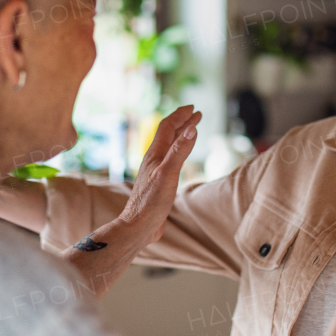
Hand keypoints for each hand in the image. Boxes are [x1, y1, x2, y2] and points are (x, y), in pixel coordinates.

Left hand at [117, 105, 202, 243]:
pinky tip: (181, 159)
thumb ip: (180, 151)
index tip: (193, 108)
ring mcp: (155, 171)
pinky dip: (179, 153)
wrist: (138, 226)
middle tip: (196, 114)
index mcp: (155, 154)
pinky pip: (170, 161)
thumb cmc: (151, 202)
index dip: (180, 116)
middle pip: (168, 135)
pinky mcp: (158, 184)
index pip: (168, 127)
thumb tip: (192, 128)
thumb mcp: (169, 174)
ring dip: (181, 136)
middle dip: (183, 123)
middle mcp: (154, 160)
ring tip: (191, 130)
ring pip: (169, 147)